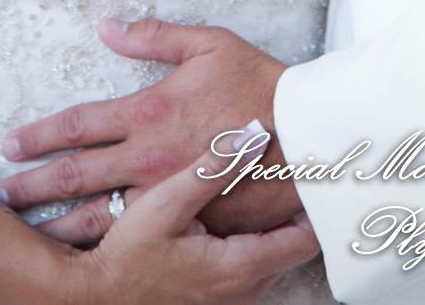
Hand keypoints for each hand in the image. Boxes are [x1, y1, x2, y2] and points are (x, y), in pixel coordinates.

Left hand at [0, 18, 300, 244]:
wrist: (304, 135)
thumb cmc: (257, 83)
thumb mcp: (208, 44)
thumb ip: (154, 36)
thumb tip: (108, 26)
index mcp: (149, 111)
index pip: (79, 124)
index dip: (40, 135)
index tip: (11, 145)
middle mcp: (148, 157)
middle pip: (75, 175)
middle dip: (32, 187)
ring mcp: (166, 194)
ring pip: (97, 216)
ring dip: (57, 224)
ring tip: (26, 235)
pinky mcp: (187, 220)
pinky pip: (137, 238)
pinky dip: (104, 247)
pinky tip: (84, 256)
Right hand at [79, 134, 319, 304]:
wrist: (97, 295)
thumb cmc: (128, 254)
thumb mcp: (166, 204)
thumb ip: (212, 170)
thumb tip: (253, 135)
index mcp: (240, 265)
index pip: (304, 238)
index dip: (318, 204)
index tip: (328, 173)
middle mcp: (244, 289)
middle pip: (292, 247)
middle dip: (299, 211)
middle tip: (308, 171)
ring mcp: (232, 298)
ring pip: (272, 256)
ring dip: (277, 225)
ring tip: (283, 186)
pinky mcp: (218, 297)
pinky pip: (251, 265)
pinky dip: (255, 239)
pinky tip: (245, 214)